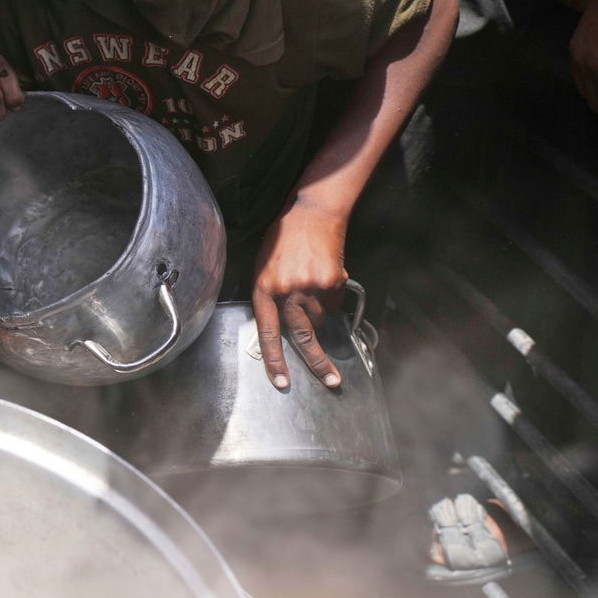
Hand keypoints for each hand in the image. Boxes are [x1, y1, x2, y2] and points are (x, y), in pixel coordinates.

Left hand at [251, 198, 348, 389]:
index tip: (282, 382)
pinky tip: (324, 278)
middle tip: (332, 382)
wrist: (312, 214)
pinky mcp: (332, 282)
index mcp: (263, 288)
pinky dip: (331, 298)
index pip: (268, 332)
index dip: (274, 360)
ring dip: (320, 313)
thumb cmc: (283, 239)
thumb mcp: (263, 266)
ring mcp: (310, 287)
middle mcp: (286, 291)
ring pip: (321, 319)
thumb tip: (284, 326)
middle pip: (303, 337)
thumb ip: (270, 296)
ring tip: (313, 286)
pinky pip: (334, 304)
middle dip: (318, 363)